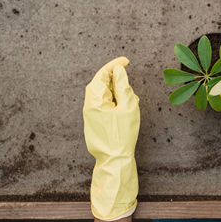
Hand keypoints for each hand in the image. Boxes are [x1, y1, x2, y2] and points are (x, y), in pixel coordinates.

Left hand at [83, 57, 139, 219]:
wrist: (114, 160)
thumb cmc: (122, 135)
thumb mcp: (128, 107)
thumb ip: (123, 86)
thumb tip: (119, 70)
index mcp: (95, 98)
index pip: (103, 74)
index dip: (115, 65)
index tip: (126, 60)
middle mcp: (89, 104)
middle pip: (102, 84)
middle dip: (118, 82)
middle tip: (131, 90)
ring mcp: (90, 114)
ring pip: (104, 95)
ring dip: (118, 95)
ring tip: (131, 104)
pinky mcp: (94, 122)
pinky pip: (104, 106)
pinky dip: (115, 104)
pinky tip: (125, 112)